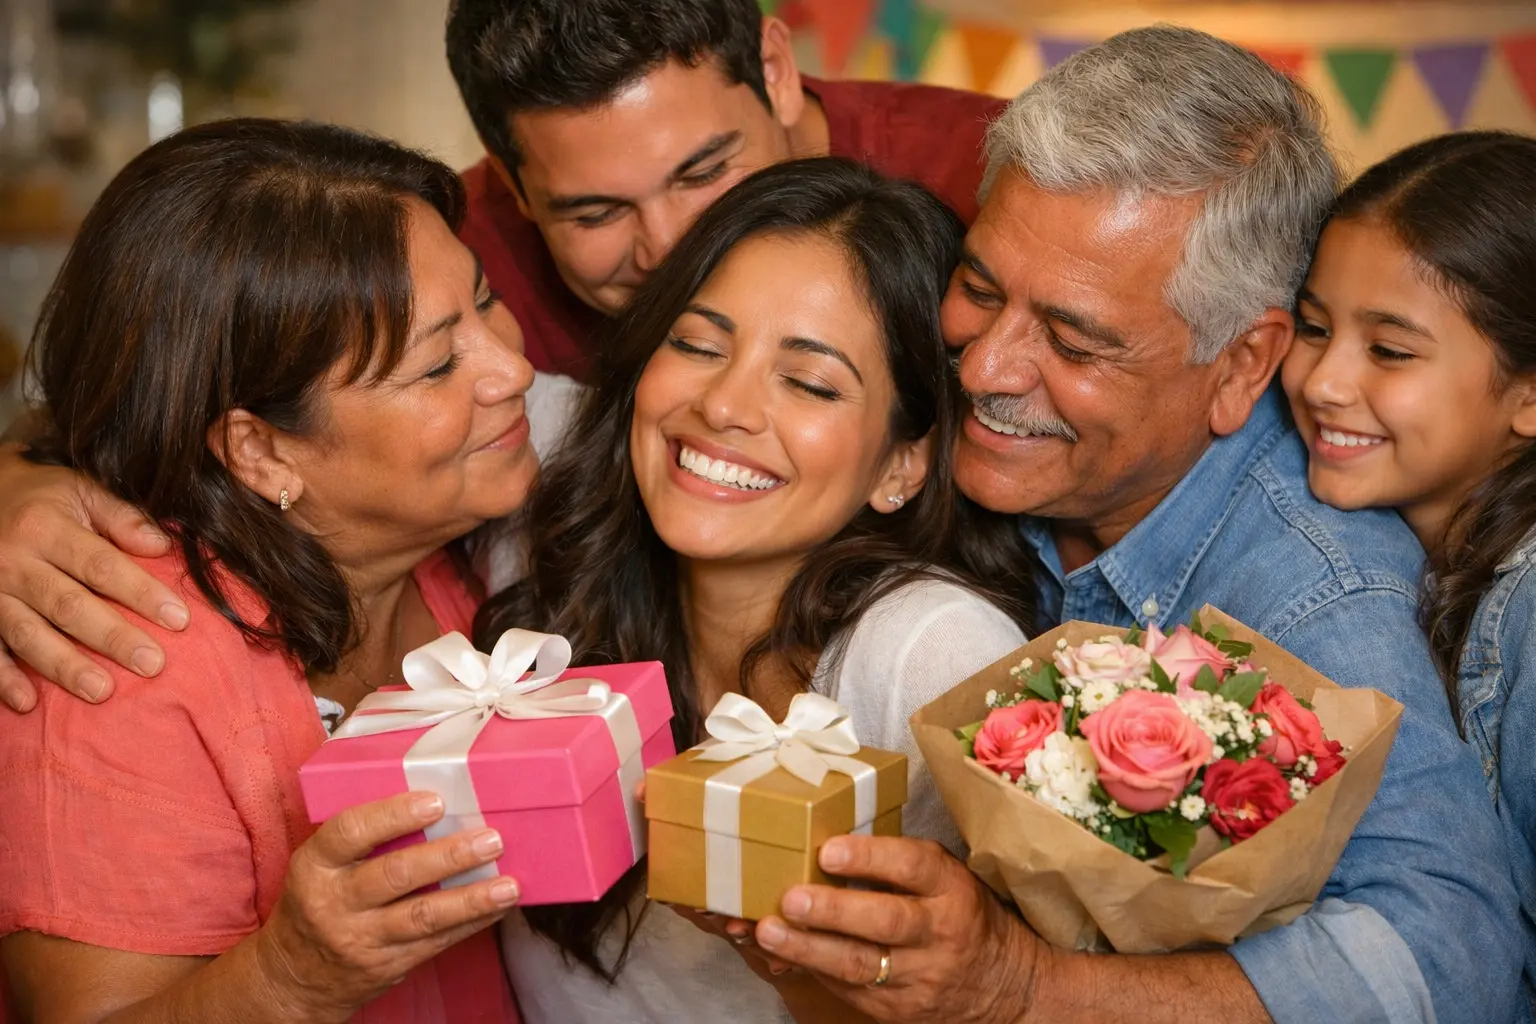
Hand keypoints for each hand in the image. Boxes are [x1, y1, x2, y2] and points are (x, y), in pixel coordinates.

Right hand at [0, 444, 187, 710]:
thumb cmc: (41, 497)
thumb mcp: (79, 489)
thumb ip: (121, 517)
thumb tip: (163, 546)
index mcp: (45, 528)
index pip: (101, 565)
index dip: (140, 592)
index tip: (179, 619)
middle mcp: (14, 562)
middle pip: (68, 605)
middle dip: (112, 637)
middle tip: (152, 664)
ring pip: (28, 633)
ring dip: (64, 665)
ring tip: (102, 691)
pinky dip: (2, 677)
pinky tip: (27, 702)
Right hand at [255, 791, 519, 1022]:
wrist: (293, 975)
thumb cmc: (318, 900)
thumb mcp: (320, 864)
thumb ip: (363, 838)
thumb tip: (435, 802)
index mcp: (316, 865)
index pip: (351, 832)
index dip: (394, 815)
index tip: (435, 802)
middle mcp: (335, 902)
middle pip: (396, 875)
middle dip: (449, 857)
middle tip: (491, 839)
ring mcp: (361, 938)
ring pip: (422, 916)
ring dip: (471, 899)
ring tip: (508, 884)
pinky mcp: (386, 965)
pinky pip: (434, 943)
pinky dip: (470, 924)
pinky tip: (497, 908)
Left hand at [753, 835, 1043, 1023]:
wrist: (1003, 983)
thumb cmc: (959, 912)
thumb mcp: (945, 877)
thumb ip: (897, 862)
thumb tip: (824, 845)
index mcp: (952, 888)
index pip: (913, 867)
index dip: (869, 858)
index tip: (828, 850)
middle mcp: (940, 932)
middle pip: (886, 920)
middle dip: (833, 909)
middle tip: (791, 897)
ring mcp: (921, 976)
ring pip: (860, 963)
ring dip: (809, 946)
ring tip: (769, 930)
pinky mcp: (900, 1008)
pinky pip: (850, 989)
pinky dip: (814, 968)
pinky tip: (785, 952)